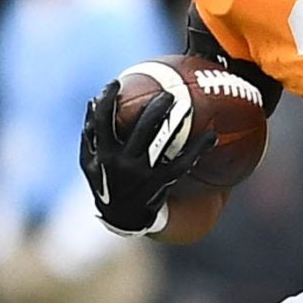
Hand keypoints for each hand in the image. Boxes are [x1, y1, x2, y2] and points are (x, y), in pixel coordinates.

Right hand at [78, 79, 209, 235]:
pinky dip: (198, 149)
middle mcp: (121, 163)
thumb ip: (90, 135)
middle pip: (141, 128)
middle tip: (167, 94)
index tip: (116, 83)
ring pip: (162, 142)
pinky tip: (212, 136)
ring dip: (175, 122)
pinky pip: (182, 163)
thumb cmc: (106, 183)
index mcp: (102, 155)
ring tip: (187, 106)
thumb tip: (93, 102)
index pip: (102, 121)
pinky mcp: (160, 184)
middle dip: (155, 108)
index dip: (108, 100)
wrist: (120, 219)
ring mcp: (141, 174)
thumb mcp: (90, 163)